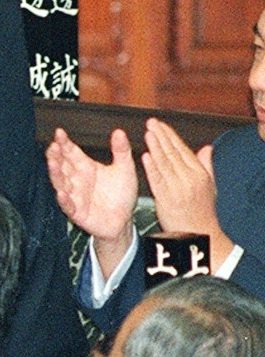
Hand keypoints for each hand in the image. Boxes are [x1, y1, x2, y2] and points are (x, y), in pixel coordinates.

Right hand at [47, 126, 137, 276]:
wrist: (124, 220)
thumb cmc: (121, 195)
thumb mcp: (125, 169)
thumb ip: (121, 151)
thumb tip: (119, 132)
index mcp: (85, 167)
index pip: (71, 152)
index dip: (64, 143)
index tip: (59, 133)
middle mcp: (77, 180)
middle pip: (62, 165)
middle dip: (56, 155)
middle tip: (53, 146)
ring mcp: (75, 196)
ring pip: (61, 183)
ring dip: (56, 174)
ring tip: (52, 163)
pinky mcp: (77, 212)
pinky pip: (68, 206)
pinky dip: (64, 200)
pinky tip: (61, 193)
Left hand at [142, 120, 233, 268]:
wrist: (198, 234)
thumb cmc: (202, 211)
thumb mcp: (210, 186)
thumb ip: (206, 165)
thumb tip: (207, 148)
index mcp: (199, 174)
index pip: (183, 150)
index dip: (170, 136)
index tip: (161, 125)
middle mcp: (189, 179)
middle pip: (173, 153)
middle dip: (161, 136)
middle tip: (151, 122)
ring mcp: (177, 189)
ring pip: (164, 164)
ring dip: (155, 147)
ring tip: (148, 134)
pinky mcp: (166, 199)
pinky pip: (157, 180)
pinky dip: (151, 168)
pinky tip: (146, 156)